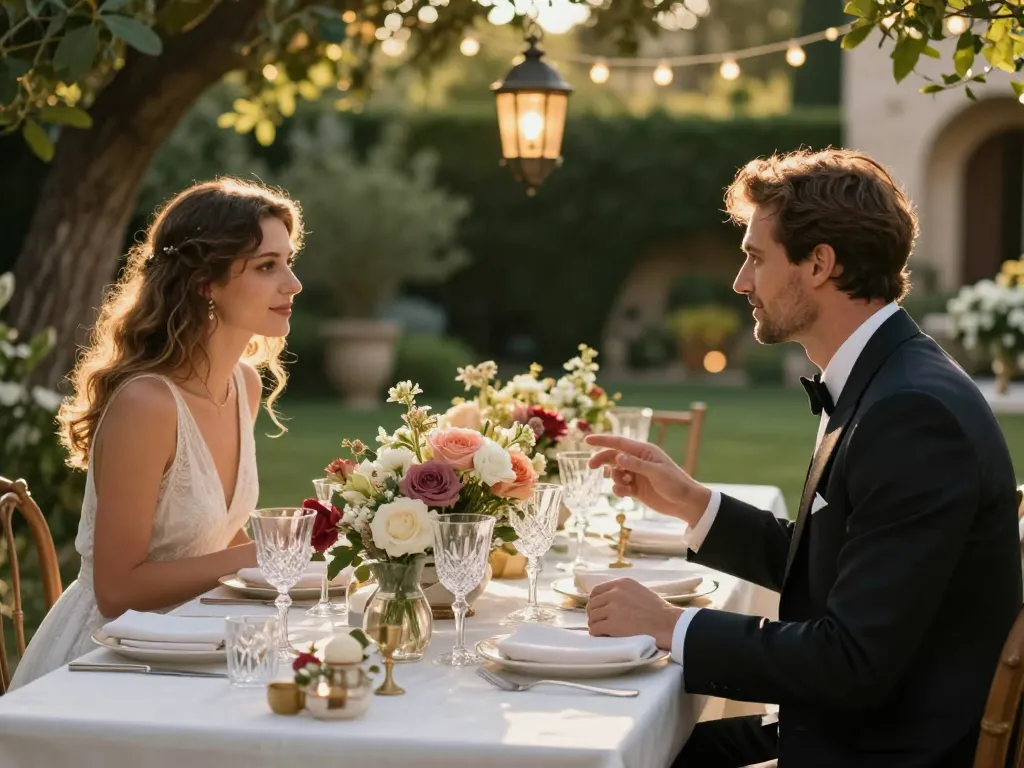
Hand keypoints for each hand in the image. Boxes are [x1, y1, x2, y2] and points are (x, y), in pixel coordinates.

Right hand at [584, 434, 709, 525]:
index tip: (587, 440)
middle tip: (591, 466)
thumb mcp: (656, 473)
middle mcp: (638, 461)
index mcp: (644, 452)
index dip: (602, 440)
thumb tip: (618, 456)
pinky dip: (619, 490)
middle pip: (613, 457)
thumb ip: (636, 464)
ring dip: (615, 478)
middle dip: (602, 460)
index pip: (619, 443)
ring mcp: (637, 475)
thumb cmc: (675, 484)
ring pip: (615, 473)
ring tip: (625, 484)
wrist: (685, 503)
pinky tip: (626, 494)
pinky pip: (620, 487)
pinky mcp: (636, 489)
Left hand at [586, 578, 682, 649]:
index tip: (596, 609)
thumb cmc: (659, 611)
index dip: (594, 601)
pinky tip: (602, 635)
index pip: (597, 590)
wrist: (667, 624)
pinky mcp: (613, 624)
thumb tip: (608, 599)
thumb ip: (624, 592)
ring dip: (595, 624)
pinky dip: (596, 633)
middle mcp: (615, 593)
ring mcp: (613, 608)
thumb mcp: (640, 591)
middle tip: (597, 622)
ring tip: (601, 630)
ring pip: (593, 617)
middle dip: (594, 614)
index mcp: (622, 583)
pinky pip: (595, 629)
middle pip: (593, 604)